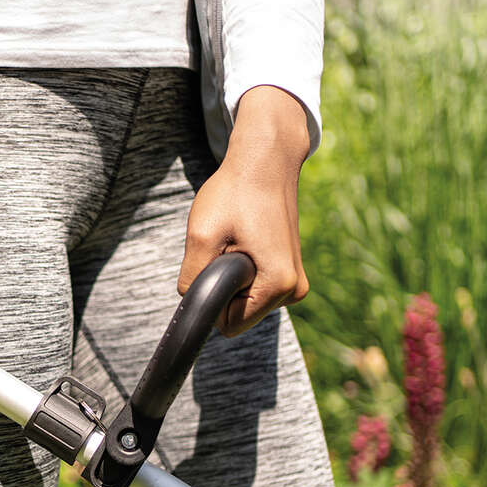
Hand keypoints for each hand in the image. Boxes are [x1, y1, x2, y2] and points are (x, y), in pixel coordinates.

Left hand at [180, 85, 310, 336]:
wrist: (265, 162)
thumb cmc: (234, 193)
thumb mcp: (201, 236)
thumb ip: (191, 280)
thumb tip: (191, 306)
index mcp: (279, 285)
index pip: (229, 325)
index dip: (212, 296)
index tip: (216, 259)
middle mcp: (294, 290)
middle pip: (238, 315)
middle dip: (223, 286)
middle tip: (228, 244)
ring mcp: (295, 282)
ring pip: (244, 302)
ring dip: (232, 276)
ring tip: (238, 239)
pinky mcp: (290, 273)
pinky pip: (254, 288)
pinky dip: (243, 269)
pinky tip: (247, 240)